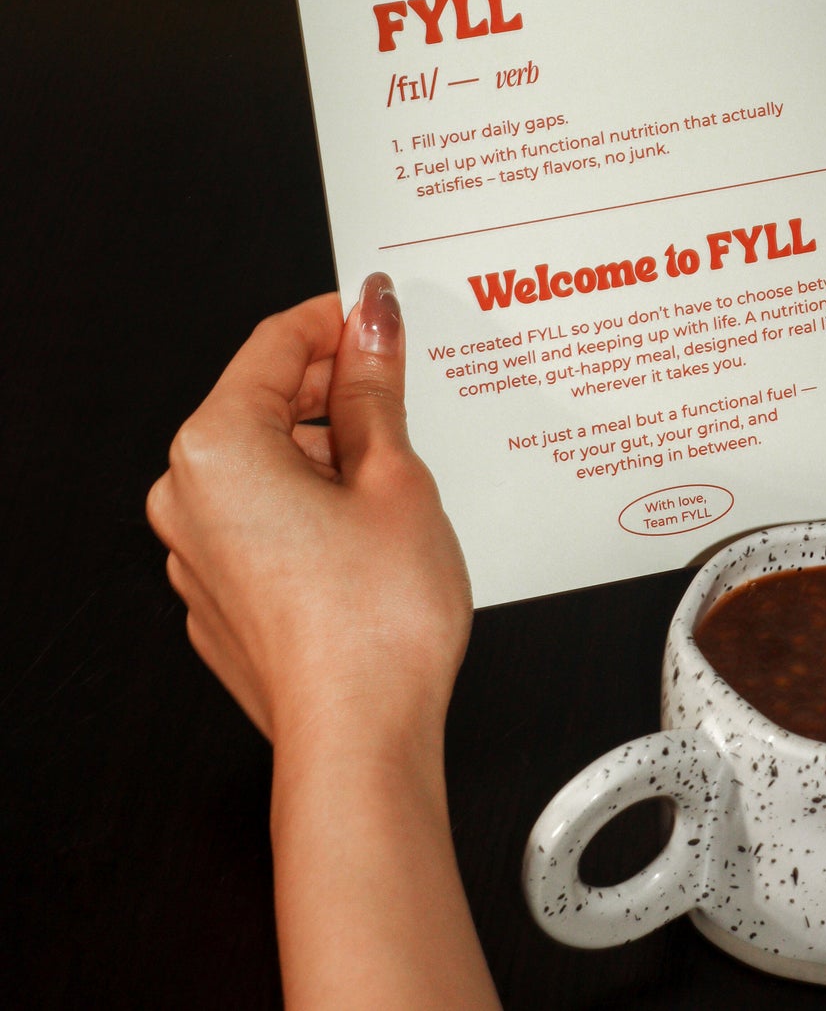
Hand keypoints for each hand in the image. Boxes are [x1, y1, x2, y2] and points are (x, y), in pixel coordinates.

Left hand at [146, 274, 472, 746]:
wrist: (360, 739)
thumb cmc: (373, 623)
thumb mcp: (393, 475)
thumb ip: (376, 386)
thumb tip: (372, 322)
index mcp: (216, 449)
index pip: (275, 342)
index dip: (338, 319)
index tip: (381, 315)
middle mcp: (187, 497)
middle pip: (265, 402)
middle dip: (338, 389)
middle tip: (408, 393)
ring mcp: (197, 552)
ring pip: (269, 462)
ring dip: (332, 450)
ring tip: (401, 476)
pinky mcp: (221, 593)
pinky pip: (266, 516)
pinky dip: (315, 501)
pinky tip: (372, 526)